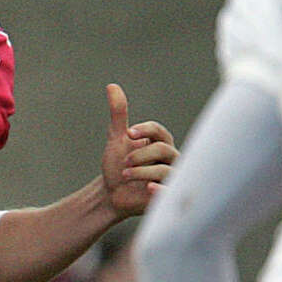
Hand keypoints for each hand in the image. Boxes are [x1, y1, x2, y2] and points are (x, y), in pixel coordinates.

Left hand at [101, 83, 175, 216]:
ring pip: (165, 169)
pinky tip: (149, 188)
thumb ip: (118, 114)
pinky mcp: (166, 196)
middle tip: (123, 162)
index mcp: (160, 143)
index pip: (159, 131)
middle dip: (140, 154)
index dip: (145, 130)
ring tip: (124, 175)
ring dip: (142, 171)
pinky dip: (162, 189)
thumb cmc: (118, 165)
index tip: (128, 133)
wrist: (111, 194)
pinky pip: (170, 191)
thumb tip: (112, 86)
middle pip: (163, 149)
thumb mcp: (117, 139)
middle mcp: (169, 159)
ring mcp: (169, 177)